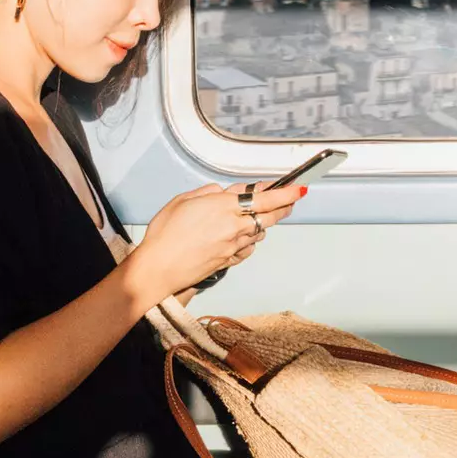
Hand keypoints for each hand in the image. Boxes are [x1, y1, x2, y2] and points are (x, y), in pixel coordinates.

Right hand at [130, 179, 301, 299]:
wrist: (158, 268)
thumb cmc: (165, 235)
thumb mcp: (182, 200)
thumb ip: (206, 192)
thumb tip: (220, 192)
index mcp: (223, 207)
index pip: (265, 198)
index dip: (286, 193)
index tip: (298, 188)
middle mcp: (233, 226)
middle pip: (271, 216)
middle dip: (285, 207)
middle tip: (292, 200)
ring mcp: (233, 246)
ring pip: (260, 232)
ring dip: (264, 222)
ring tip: (261, 216)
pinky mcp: (229, 261)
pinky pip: (248, 248)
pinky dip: (250, 240)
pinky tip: (244, 236)